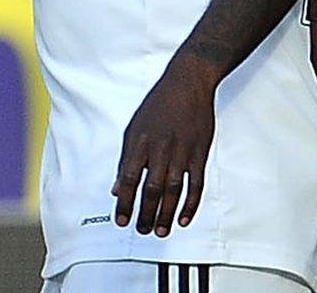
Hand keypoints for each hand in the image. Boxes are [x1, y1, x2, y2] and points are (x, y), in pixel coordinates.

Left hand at [112, 57, 219, 235]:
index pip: (129, 179)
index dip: (125, 202)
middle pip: (151, 189)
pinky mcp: (199, 154)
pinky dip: (190, 204)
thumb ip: (126, 159)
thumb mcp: (134, 128)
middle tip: (141, 230)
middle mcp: (160, 149)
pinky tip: (183, 218)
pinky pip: (195, 184)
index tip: (121, 220)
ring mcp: (181, 152)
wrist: (186, 85)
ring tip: (159, 231)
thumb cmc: (157, 106)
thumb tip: (117, 187)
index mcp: (139, 142)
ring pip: (173, 190)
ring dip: (165, 213)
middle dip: (145, 213)